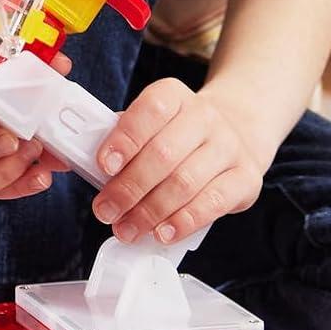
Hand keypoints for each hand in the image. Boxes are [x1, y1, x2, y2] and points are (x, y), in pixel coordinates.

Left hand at [91, 79, 263, 242]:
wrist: (235, 132)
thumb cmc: (176, 135)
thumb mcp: (150, 124)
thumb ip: (121, 140)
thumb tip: (84, 164)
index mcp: (174, 96)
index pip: (151, 110)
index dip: (125, 139)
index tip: (104, 166)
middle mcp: (205, 116)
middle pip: (164, 154)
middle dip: (129, 188)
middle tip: (106, 211)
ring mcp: (229, 147)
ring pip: (185, 183)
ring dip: (150, 212)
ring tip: (126, 229)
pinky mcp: (246, 178)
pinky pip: (213, 204)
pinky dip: (183, 222)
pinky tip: (161, 234)